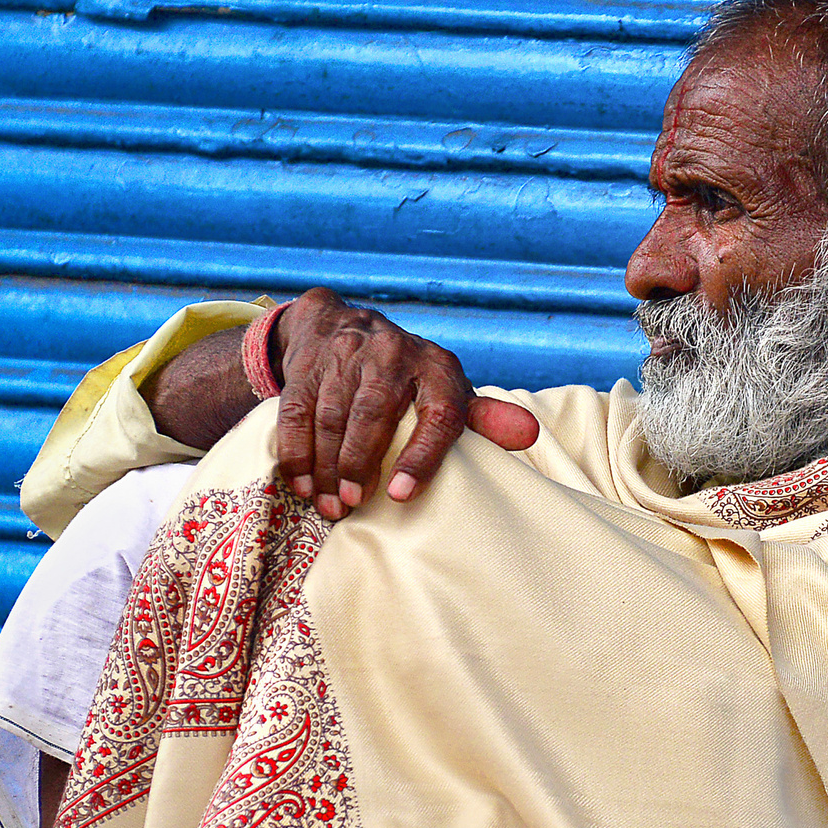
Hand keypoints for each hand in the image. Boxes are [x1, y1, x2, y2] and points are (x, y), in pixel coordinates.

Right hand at [272, 289, 539, 518]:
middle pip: (374, 413)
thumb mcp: (445, 389)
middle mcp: (392, 353)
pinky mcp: (308, 364)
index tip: (403, 495)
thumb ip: (483, 417)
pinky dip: (296, 451)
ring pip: (333, 415)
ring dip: (327, 466)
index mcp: (436, 367)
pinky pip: (297, 411)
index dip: (423, 456)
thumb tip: (530, 435)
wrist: (339, 322)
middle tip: (355, 505)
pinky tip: (301, 483)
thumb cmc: (405, 375)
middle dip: (361, 464)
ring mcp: (346, 355)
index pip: (440, 412)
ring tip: (330, 505)